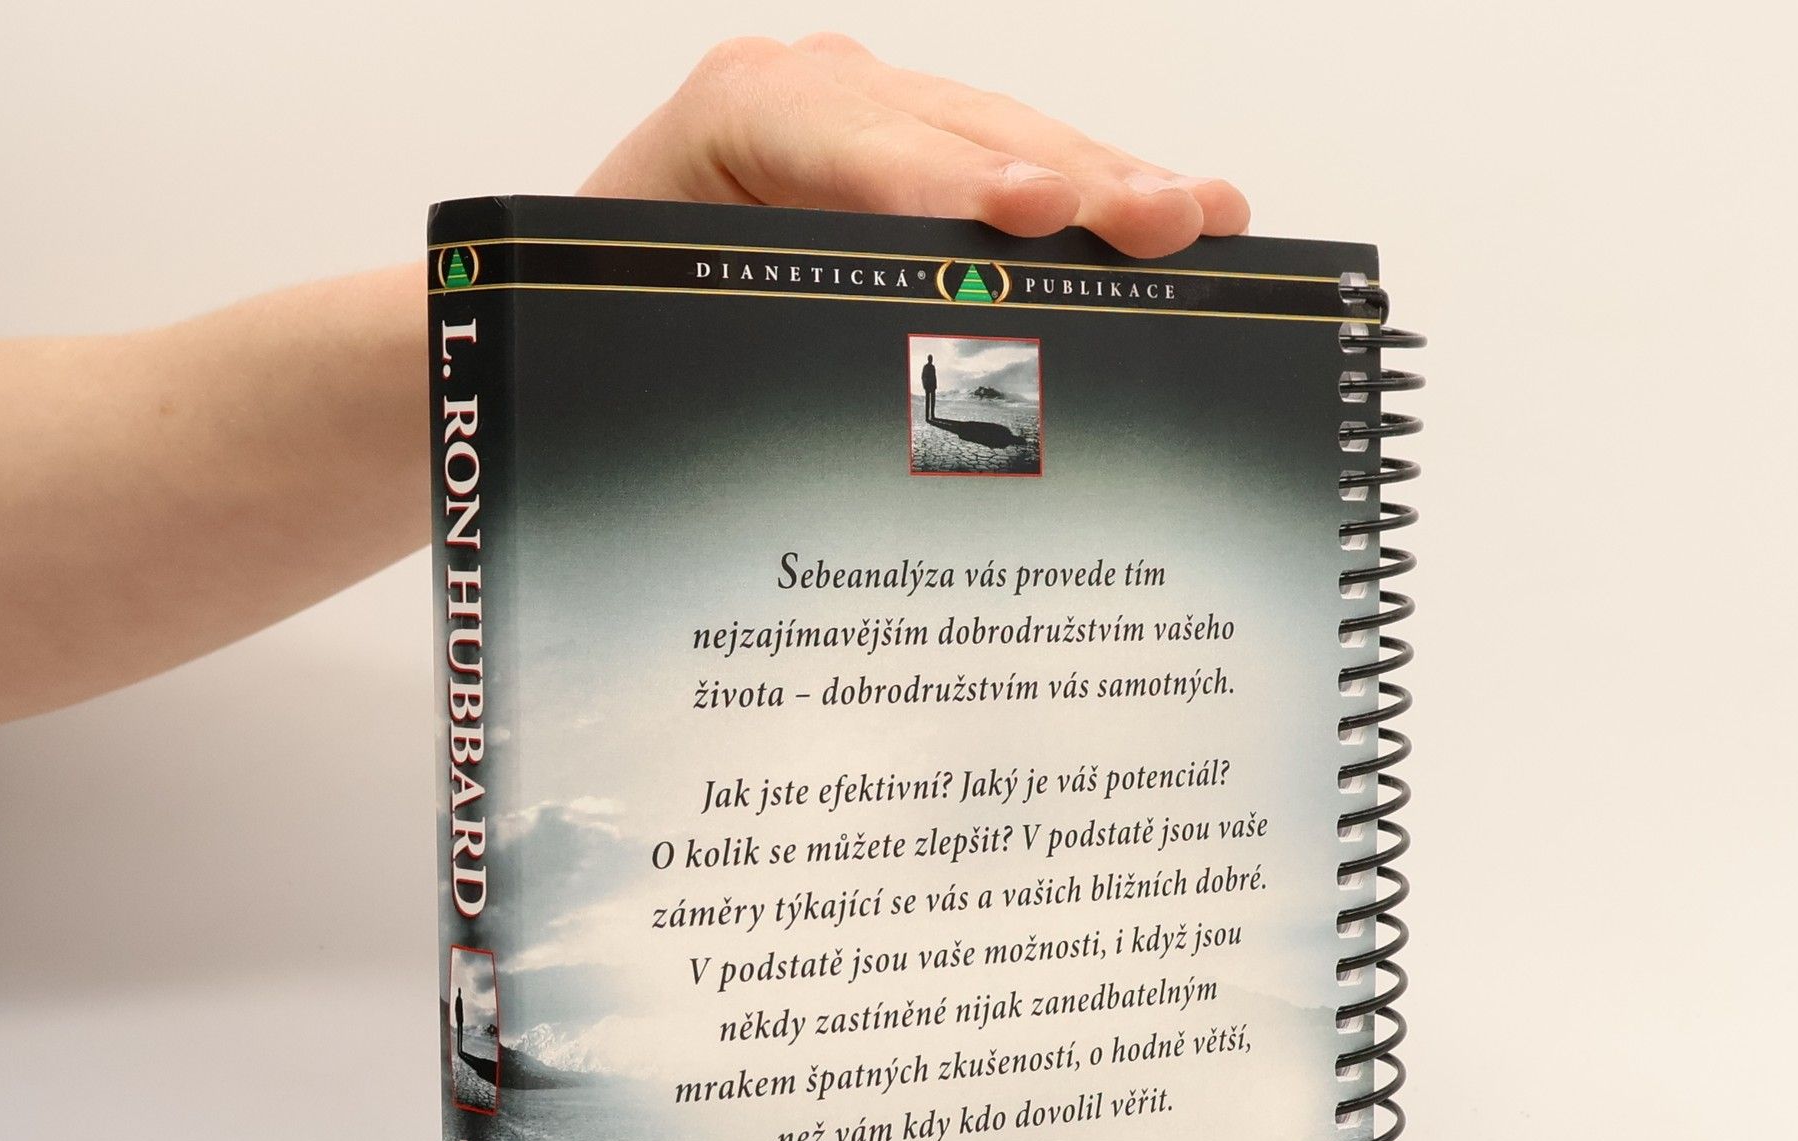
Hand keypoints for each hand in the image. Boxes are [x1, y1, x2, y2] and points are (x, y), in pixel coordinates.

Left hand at [582, 34, 1248, 259]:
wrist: (593, 280)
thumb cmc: (623, 293)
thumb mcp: (662, 299)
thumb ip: (756, 316)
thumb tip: (891, 391)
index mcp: (739, 112)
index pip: (857, 145)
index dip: (950, 182)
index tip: (1032, 215)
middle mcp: (818, 92)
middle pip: (959, 131)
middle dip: (1071, 179)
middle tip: (1168, 220)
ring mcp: (877, 111)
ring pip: (1005, 139)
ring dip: (1111, 183)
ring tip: (1204, 216)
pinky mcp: (918, 150)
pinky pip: (1012, 164)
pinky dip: (1094, 196)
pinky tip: (1173, 211)